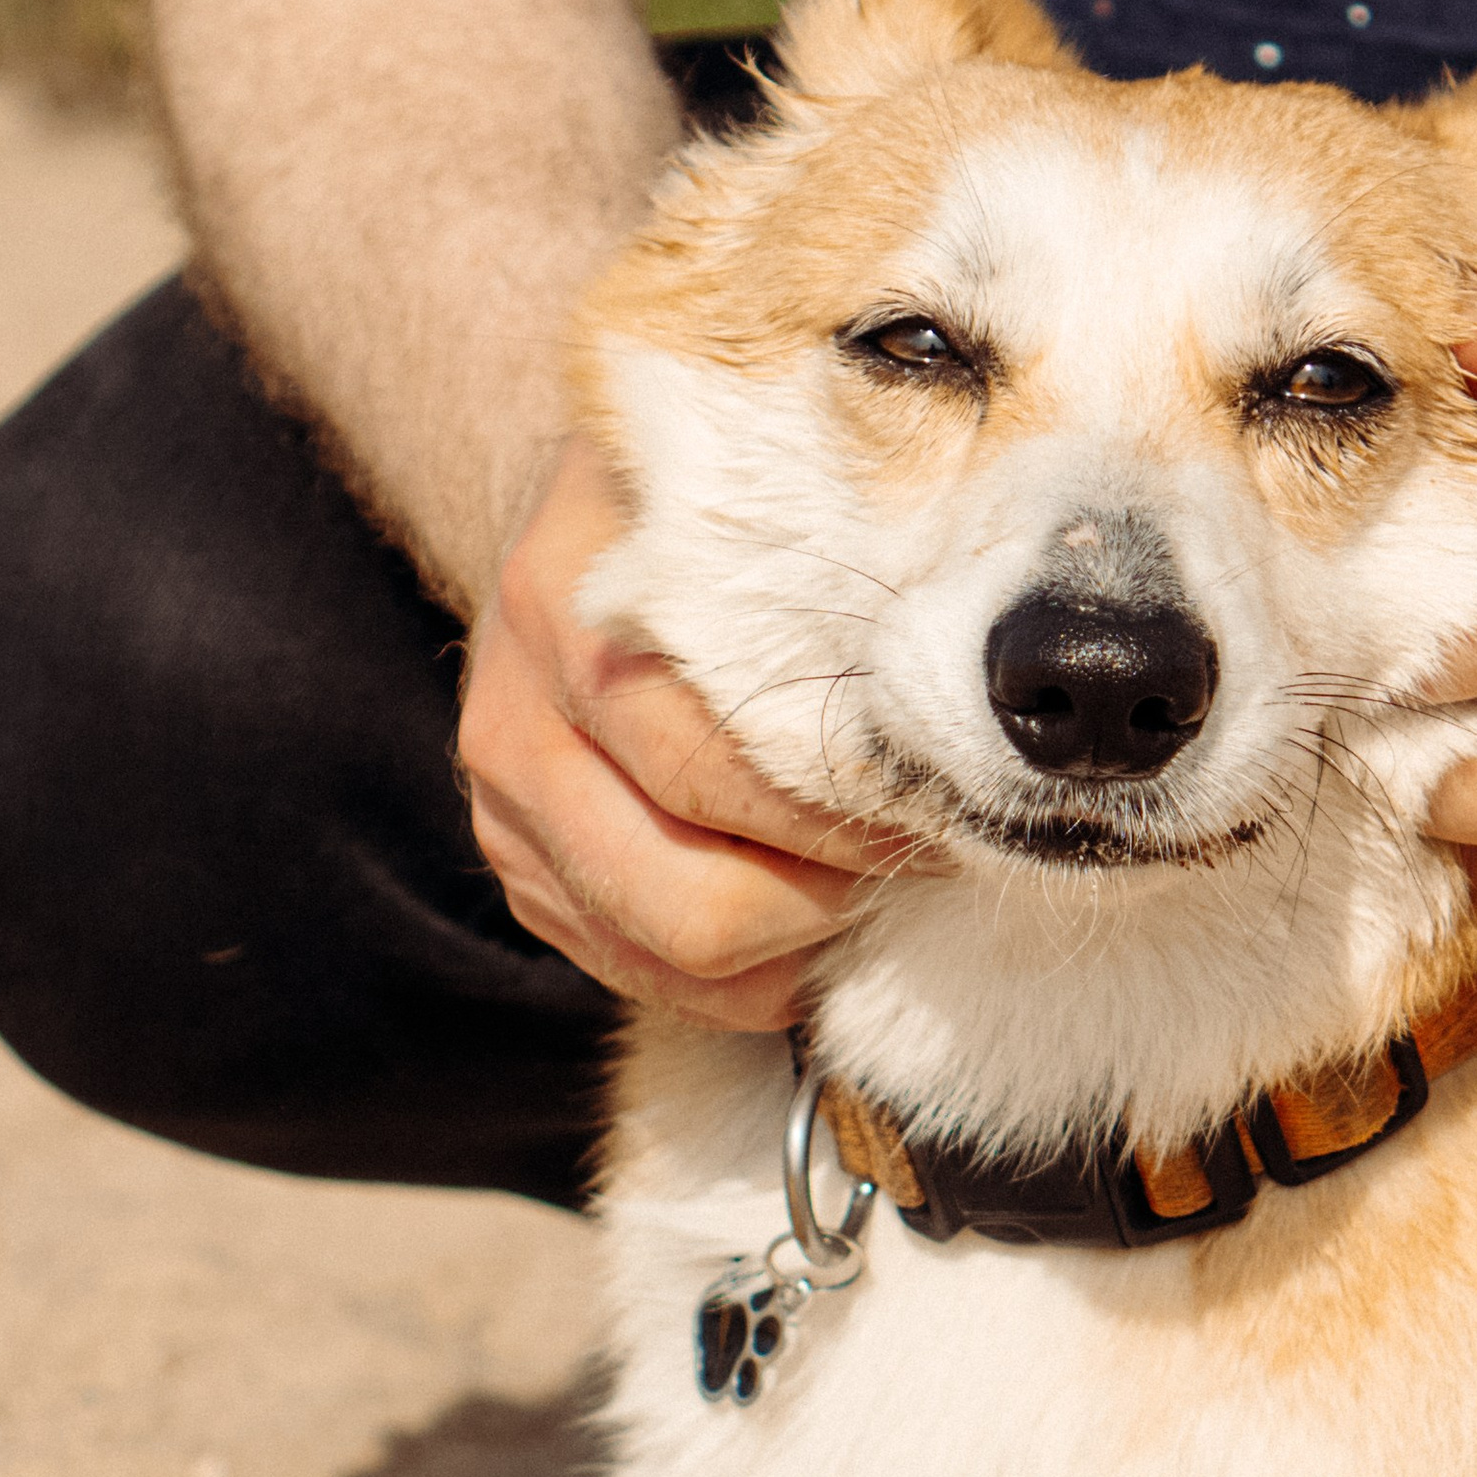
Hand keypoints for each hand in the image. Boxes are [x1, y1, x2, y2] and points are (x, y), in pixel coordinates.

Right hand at [460, 434, 919, 1026]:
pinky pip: (640, 975)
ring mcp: (506, 808)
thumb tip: (971, 653)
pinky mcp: (518, 869)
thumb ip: (838, 561)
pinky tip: (803, 915)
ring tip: (864, 883)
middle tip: (913, 853)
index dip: (852, 810)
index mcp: (576, 616)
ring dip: (793, 944)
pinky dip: (741, 972)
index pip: (727, 770)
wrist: (577, 527)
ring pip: (672, 953)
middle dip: (831, 895)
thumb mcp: (755, 500)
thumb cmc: (705, 526)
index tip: (940, 800)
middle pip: (697, 896)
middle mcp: (518, 721)